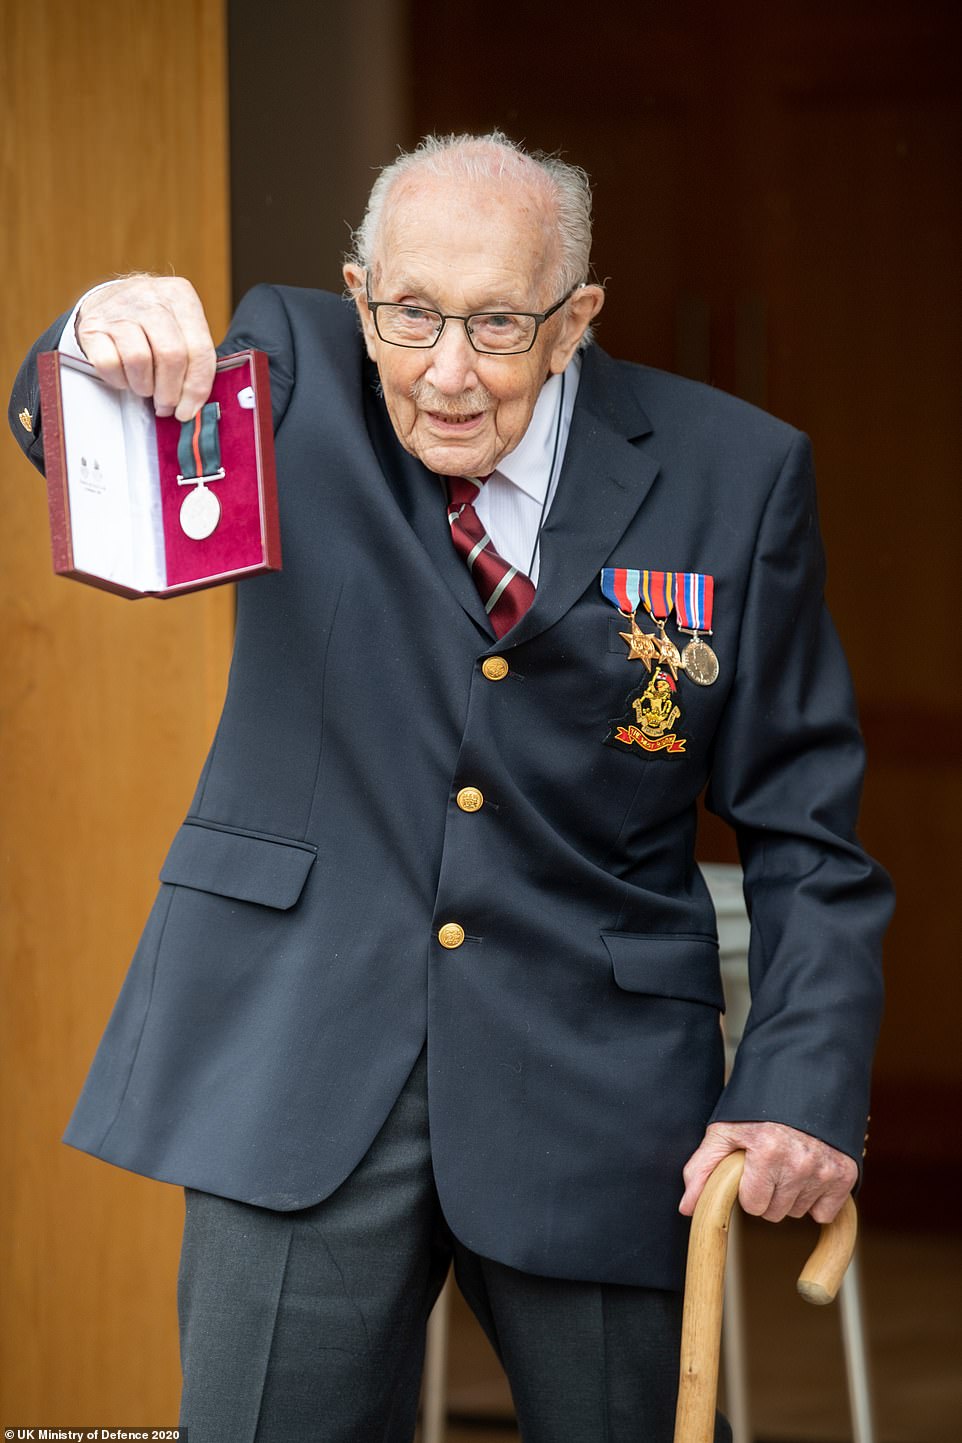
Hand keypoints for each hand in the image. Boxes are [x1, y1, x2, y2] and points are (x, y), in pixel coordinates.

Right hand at [75, 274, 215, 420]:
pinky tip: (125, 377)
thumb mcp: (181, 329)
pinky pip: (109, 364)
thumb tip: (193, 405)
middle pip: (171, 355)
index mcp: (180, 296)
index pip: (199, 349)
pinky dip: (119, 380)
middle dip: (170, 392)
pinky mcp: (92, 326)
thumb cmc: (154, 326)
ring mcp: (118, 309)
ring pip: (139, 360)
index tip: (189, 410)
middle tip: (166, 406)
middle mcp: (150, 297)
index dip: (196, 387)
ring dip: (144, 387)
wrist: (109, 302)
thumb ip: (195, 360)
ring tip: (145, 388)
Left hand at [679, 1120, 856, 1223]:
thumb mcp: (724, 1131)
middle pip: (776, 1212)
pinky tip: (808, 1174)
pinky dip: (817, 1199)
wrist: (800, 1084)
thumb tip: (686, 1208)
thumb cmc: (757, 1109)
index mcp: (767, 1152)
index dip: (748, 1189)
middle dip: (768, 1193)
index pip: (754, 1206)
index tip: (751, 1168)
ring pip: (799, 1212)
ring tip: (788, 1163)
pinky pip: (825, 1212)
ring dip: (791, 1195)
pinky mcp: (845, 1173)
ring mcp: (825, 1169)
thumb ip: (702, 1169)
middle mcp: (800, 1163)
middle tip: (769, 1164)